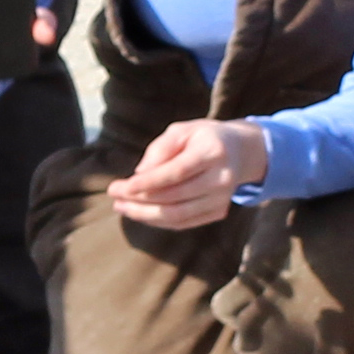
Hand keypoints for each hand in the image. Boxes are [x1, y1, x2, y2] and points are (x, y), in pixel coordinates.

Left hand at [107, 117, 267, 230]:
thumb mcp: (182, 130)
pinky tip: (140, 213)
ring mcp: (222, 199)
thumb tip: (140, 174)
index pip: (176, 172)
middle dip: (139, 200)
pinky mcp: (219, 212)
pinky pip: (184, 222)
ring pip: (178, 215)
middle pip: (175, 198)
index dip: (147, 183)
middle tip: (114, 195)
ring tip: (122, 207)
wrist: (239, 151)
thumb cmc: (203, 137)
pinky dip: (159, 221)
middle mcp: (222, 179)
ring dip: (145, 215)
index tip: (122, 187)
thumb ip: (160, 149)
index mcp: (213, 152)